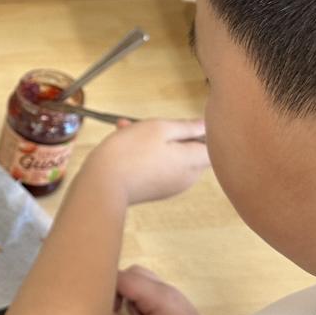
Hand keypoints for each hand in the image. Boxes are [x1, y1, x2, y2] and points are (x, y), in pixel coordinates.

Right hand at [83, 118, 209, 204]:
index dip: (202, 132)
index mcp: (192, 161)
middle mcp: (187, 178)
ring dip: (153, 143)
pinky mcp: (155, 191)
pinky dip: (146, 156)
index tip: (183, 123)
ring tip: (127, 129)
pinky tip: (123, 144)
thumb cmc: (129, 153)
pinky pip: (157, 168)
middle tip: (146, 123)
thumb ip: (187, 127)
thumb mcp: (159, 128)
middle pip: (189, 151)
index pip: (213, 147)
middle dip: (170, 135)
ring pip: (170, 158)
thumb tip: (207, 125)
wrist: (102, 184)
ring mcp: (171, 187)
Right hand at [111, 265, 212, 314]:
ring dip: (128, 294)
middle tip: (114, 313)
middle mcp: (165, 288)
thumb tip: (97, 310)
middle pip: (131, 272)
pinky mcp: (174, 301)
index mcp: (158, 295)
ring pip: (140, 279)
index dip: (106, 288)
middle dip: (117, 289)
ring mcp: (172, 293)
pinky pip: (148, 290)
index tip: (101, 308)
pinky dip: (138, 300)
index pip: (122, 276)